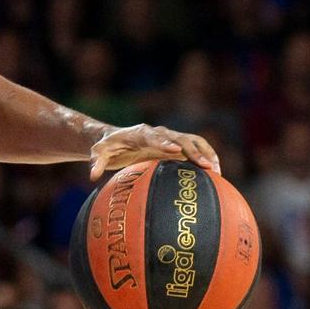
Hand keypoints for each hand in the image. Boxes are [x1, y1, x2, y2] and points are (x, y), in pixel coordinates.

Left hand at [89, 124, 219, 181]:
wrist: (115, 139)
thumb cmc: (107, 146)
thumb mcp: (98, 152)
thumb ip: (95, 161)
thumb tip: (92, 175)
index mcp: (140, 133)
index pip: (154, 136)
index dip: (164, 142)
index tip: (175, 151)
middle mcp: (158, 133)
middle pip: (179, 138)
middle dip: (193, 150)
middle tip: (206, 166)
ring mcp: (169, 138)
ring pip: (193, 140)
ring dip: (206, 153)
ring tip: (217, 171)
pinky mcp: (176, 146)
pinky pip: (195, 148)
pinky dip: (206, 156)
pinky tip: (216, 174)